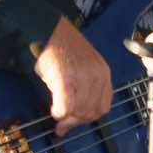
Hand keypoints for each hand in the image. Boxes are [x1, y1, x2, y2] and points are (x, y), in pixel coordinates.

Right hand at [34, 16, 114, 133]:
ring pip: (79, 111)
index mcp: (104, 73)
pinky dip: (59, 113)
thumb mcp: (84, 68)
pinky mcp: (65, 78)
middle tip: (62, 124)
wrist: (47, 29)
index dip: (88, 118)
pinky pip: (66, 106)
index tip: (76, 120)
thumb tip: (74, 116)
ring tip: (57, 113)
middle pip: (91, 112)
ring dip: (66, 117)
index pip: (102, 107)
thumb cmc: (62, 48)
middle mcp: (97, 76)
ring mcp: (82, 77)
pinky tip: (55, 111)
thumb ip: (86, 90)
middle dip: (76, 121)